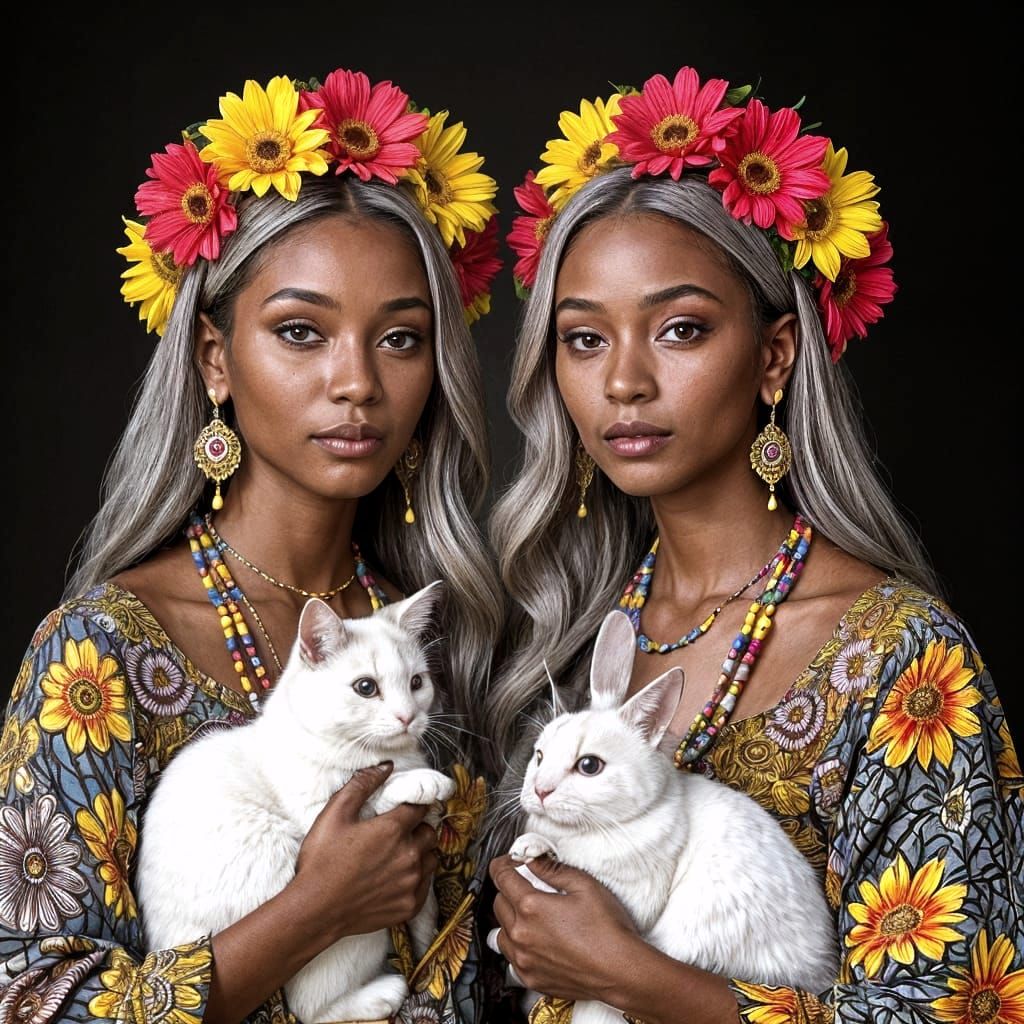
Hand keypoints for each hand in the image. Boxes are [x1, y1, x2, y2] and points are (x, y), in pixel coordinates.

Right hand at [294, 763, 438, 940]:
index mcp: (393, 829)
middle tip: (398, 834)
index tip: (405, 809)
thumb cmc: (322, 862)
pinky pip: (425, 885)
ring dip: (420, 854)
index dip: (413, 805)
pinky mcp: (409, 905)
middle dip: (417, 829)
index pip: (419, 807)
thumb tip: (386, 766)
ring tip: (399, 856)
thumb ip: (362, 784)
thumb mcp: (335, 814)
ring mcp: (411, 882)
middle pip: (429, 832)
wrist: (314, 910)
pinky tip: (397, 879)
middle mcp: (408, 855)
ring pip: (431, 859)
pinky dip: (416, 879)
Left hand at [488, 853, 640, 1002]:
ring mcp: (524, 960)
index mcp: (531, 907)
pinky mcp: (531, 979)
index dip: (503, 864)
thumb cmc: (607, 930)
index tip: (508, 862)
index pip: (502, 878)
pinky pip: (511, 959)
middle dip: (508, 890)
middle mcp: (522, 935)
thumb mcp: (584, 885)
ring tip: (530, 916)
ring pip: (500, 933)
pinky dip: (517, 946)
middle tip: (525, 886)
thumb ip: (553, 869)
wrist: (620, 972)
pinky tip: (535, 941)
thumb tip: (533, 859)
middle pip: (498, 903)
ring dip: (510, 920)